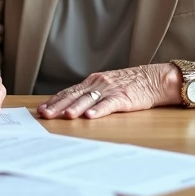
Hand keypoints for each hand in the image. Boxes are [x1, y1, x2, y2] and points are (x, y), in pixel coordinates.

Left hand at [37, 64, 176, 119]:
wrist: (153, 79)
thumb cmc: (130, 85)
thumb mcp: (106, 85)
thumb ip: (90, 93)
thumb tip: (70, 105)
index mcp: (92, 82)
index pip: (68, 91)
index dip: (54, 100)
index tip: (41, 109)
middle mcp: (98, 84)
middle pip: (74, 96)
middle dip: (57, 106)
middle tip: (44, 115)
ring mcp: (110, 90)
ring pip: (88, 100)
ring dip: (76, 108)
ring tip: (65, 115)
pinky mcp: (123, 97)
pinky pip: (109, 104)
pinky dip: (99, 110)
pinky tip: (90, 116)